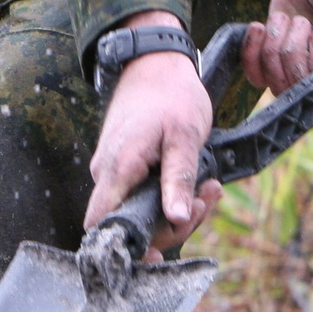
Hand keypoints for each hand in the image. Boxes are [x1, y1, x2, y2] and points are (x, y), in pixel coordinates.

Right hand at [84, 12, 221, 259]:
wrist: (156, 60)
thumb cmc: (172, 94)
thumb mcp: (185, 136)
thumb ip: (179, 179)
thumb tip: (177, 220)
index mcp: (118, 168)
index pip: (102, 227)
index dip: (127, 249)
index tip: (161, 251)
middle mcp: (107, 173)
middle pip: (129, 224)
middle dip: (171, 225)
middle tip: (207, 202)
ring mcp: (114, 169)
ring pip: (139, 209)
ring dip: (175, 208)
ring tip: (210, 187)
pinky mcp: (124, 165)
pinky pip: (142, 192)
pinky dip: (168, 193)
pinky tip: (198, 182)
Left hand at [241, 0, 312, 95]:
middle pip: (294, 86)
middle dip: (292, 48)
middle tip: (302, 20)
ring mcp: (299, 69)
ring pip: (272, 81)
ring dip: (274, 44)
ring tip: (286, 18)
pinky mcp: (277, 59)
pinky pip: (256, 74)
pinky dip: (251, 52)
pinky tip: (259, 26)